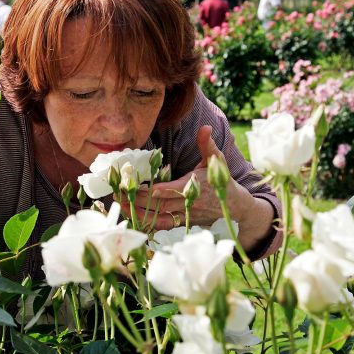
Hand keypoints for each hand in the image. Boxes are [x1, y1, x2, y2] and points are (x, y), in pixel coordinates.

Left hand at [121, 126, 273, 250]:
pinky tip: (133, 216)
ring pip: (159, 217)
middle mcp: (188, 203)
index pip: (172, 190)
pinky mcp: (182, 222)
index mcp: (194, 186)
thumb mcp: (216, 160)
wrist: (234, 207)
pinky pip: (162, 226)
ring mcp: (185, 215)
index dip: (157, 190)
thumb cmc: (222, 181)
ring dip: (139, 212)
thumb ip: (207, 144)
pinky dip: (147, 223)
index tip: (141, 187)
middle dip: (139, 199)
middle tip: (119, 193)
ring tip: (120, 204)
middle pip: (160, 204)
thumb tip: (205, 127)